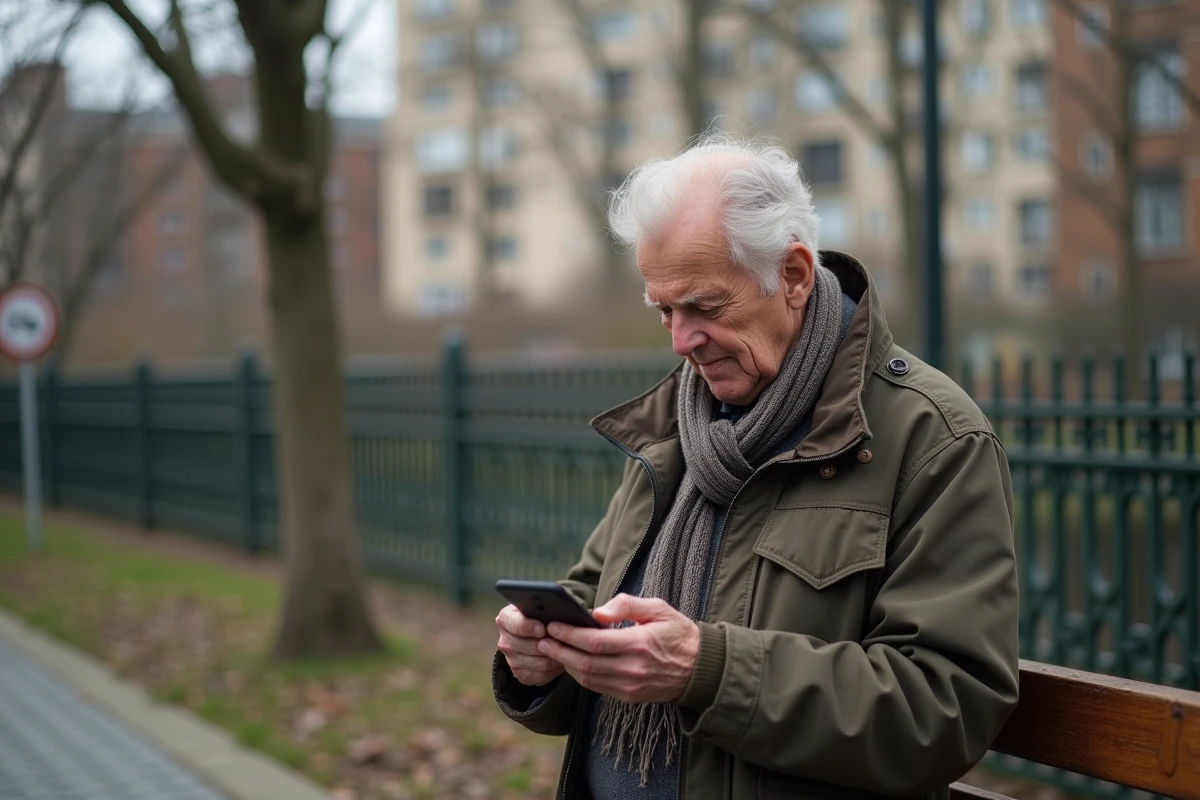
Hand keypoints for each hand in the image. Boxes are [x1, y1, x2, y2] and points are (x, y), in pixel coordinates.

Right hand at [496, 604, 566, 686]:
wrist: (537, 634)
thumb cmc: (542, 615)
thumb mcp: (541, 607)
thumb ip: (545, 608)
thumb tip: (560, 611)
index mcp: (506, 619)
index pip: (514, 624)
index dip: (528, 627)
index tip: (542, 629)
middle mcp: (505, 641)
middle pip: (526, 646)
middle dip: (546, 644)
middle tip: (562, 640)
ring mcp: (511, 659)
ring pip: (537, 663)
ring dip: (554, 657)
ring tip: (567, 650)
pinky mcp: (521, 674)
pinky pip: (540, 676)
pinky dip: (554, 670)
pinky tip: (562, 661)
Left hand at [536, 594, 699, 703]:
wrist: (701, 669)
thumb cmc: (678, 633)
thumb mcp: (658, 608)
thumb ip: (627, 605)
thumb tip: (596, 612)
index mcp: (639, 643)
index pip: (594, 642)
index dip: (569, 634)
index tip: (553, 625)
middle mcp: (633, 668)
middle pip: (584, 662)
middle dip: (558, 650)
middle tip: (541, 639)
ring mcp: (630, 686)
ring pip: (587, 678)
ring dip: (564, 664)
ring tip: (550, 650)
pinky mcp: (629, 696)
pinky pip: (597, 687)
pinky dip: (579, 675)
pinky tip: (570, 662)